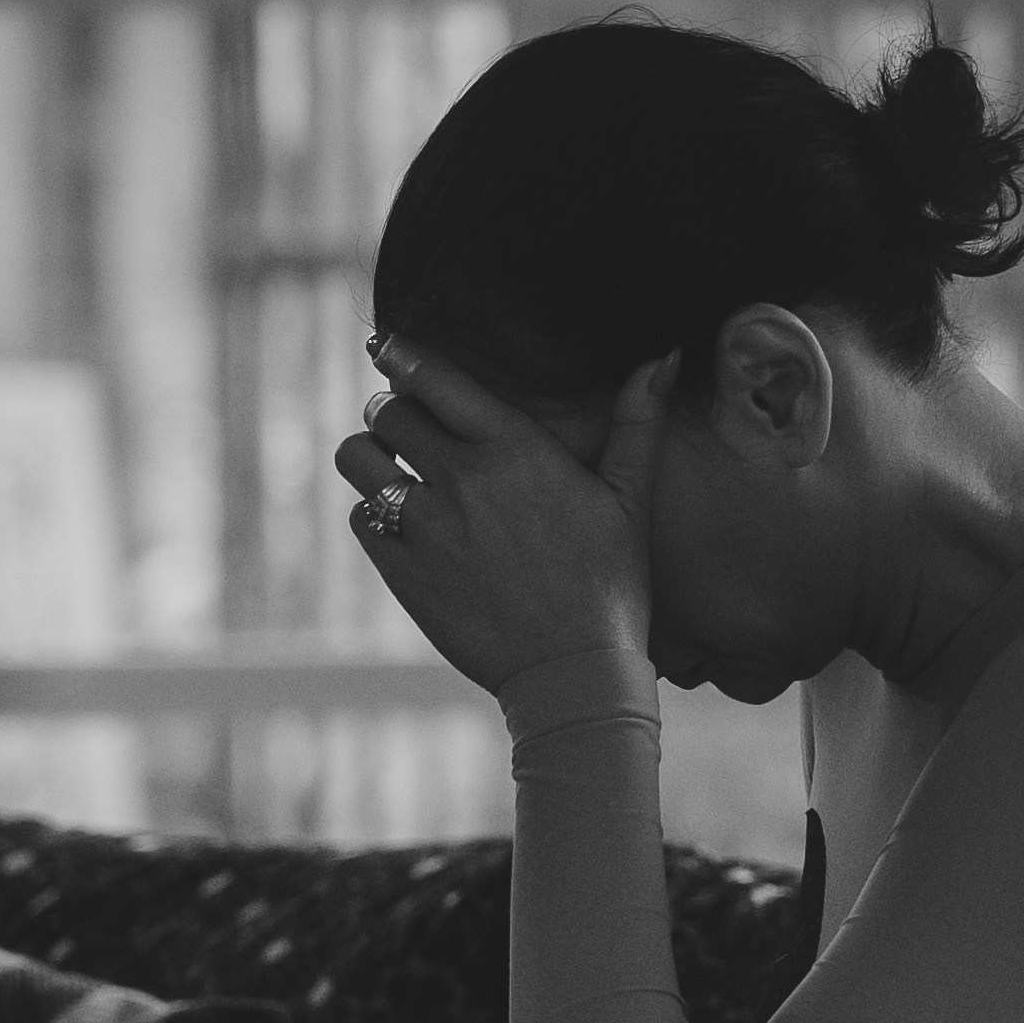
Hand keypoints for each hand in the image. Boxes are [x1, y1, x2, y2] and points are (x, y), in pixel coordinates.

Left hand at [333, 334, 674, 695]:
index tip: (388, 348)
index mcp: (517, 449)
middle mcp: (466, 478)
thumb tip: (665, 354)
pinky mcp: (403, 573)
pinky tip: (404, 526)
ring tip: (393, 469)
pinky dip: (374, 515)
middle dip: (392, 412)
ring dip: (370, 456)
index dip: (402, 356)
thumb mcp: (632, 500)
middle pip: (387, 412)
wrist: (576, 674)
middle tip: (407, 427)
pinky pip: (361, 519)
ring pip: (358, 459)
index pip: (433, 377)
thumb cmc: (613, 585)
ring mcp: (429, 527)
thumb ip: (637, 422)